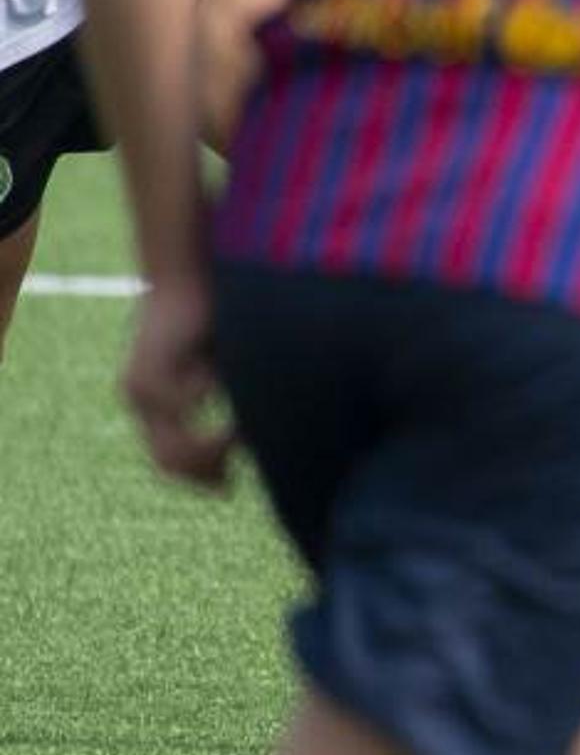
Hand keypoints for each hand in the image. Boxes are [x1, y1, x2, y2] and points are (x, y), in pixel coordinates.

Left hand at [123, 276, 234, 492]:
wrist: (187, 268)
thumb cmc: (221, 309)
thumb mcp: (231, 363)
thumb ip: (237, 392)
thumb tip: (264, 428)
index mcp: (158, 399)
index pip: (171, 458)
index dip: (202, 476)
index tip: (230, 486)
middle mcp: (142, 399)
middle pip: (169, 461)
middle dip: (206, 470)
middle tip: (235, 478)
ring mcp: (140, 389)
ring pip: (171, 445)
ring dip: (210, 442)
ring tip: (239, 427)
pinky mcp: (146, 371)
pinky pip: (181, 403)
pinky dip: (206, 396)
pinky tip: (223, 378)